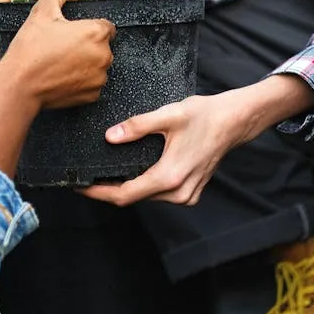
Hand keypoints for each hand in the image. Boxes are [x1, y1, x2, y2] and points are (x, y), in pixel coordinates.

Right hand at [0, 0, 115, 177]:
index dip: (87, 26)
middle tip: (60, 46)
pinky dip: (80, 80)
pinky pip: (91, 83)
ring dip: (84, 62)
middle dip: (86, 44)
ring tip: (59, 62)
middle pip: (102, 45)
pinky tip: (62, 76)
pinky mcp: (93, 96)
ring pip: (97, 64)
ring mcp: (100, 78)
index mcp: (97, 33)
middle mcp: (105, 56)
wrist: (19, 87)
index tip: (70, 31)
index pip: (105, 25)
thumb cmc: (30, 48)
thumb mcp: (41, 12)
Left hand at [80, 75, 313, 205]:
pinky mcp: (190, 192)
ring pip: (146, 197)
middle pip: (133, 198)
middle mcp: (178, 192)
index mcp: (170, 176)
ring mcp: (186, 195)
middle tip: (87, 176)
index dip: (99, 193)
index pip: (125, 195)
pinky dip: (143, 185)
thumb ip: (137, 127)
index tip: (79, 186)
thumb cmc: (205, 116)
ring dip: (127, 187)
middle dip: (109, 189)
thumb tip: (110, 137)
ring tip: (105, 173)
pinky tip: (132, 170)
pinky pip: (159, 194)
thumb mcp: (168, 115)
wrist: (234, 121)